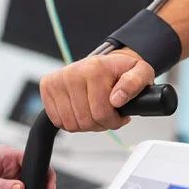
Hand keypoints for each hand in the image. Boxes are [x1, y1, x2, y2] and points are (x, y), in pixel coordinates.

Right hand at [40, 50, 154, 131]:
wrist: (106, 63)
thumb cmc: (122, 71)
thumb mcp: (141, 73)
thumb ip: (134, 84)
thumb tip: (117, 99)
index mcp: (95, 69)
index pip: (101, 113)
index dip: (114, 121)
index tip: (120, 114)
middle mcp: (72, 73)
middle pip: (85, 121)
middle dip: (100, 124)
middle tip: (107, 113)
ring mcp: (57, 80)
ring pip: (71, 124)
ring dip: (86, 124)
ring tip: (95, 111)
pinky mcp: (47, 87)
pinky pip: (58, 120)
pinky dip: (72, 121)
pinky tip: (81, 110)